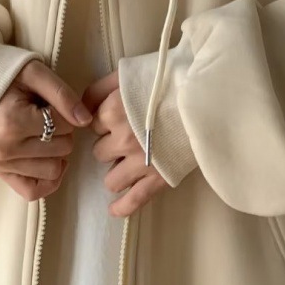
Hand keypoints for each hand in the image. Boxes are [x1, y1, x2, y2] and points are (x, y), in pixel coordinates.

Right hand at [0, 59, 92, 201]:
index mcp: (12, 121)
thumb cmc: (5, 76)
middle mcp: (4, 148)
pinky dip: (48, 180)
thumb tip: (86, 121)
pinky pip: (33, 191)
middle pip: (63, 148)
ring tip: (42, 133)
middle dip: (63, 131)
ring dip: (57, 152)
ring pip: (53, 169)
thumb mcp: (35, 73)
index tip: (49, 102)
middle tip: (46, 116)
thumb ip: (63, 95)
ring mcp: (0, 164)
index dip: (66, 111)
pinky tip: (48, 160)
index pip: (65, 124)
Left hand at [82, 70, 168, 216]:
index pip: (93, 125)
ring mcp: (140, 162)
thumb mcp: (126, 74)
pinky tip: (114, 209)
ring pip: (111, 180)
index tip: (117, 117)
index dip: (104, 121)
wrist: (203, 94)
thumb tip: (81, 108)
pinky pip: (134, 200)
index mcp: (112, 112)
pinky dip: (122, 207)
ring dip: (117, 171)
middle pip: (100, 152)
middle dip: (110, 145)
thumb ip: (97, 89)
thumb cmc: (165, 80)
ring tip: (130, 162)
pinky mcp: (159, 178)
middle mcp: (122, 139)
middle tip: (128, 135)